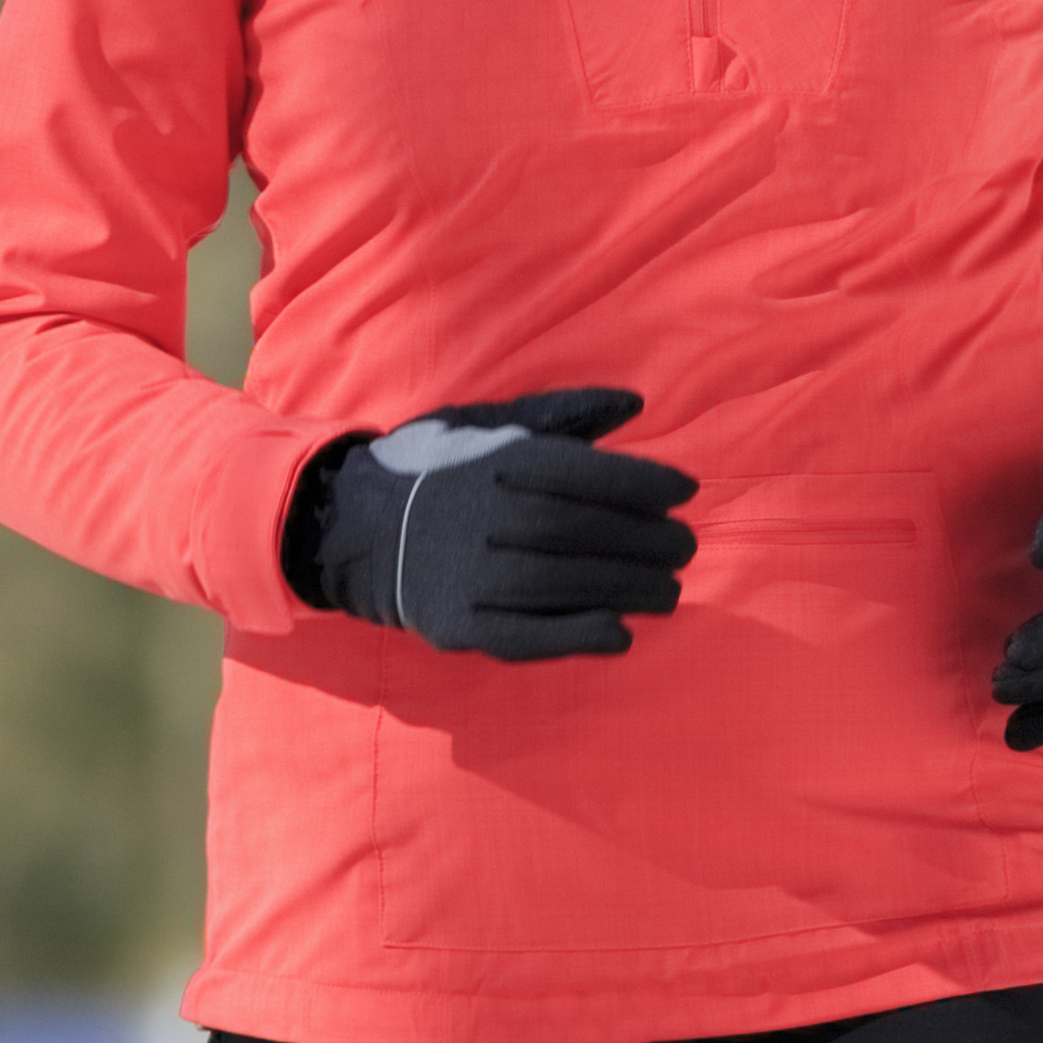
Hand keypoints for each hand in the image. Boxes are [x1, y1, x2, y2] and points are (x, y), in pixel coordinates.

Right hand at [298, 386, 697, 660]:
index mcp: (495, 463)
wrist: (356, 527)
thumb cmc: (440, 471)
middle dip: (647, 541)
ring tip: (668, 592)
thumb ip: (563, 416)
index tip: (685, 492)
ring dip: (627, 591)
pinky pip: (525, 636)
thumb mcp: (490, 426)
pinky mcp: (456, 624)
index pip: (588, 474)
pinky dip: (576, 636)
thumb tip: (635, 406)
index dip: (646, 483)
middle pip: (583, 532)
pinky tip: (619, 635)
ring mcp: (467, 574)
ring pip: (562, 584)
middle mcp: (483, 515)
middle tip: (684, 548)